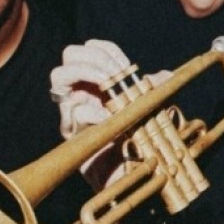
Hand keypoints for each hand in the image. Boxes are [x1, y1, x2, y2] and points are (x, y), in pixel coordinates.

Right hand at [49, 40, 169, 185]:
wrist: (125, 175)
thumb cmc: (136, 139)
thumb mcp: (152, 110)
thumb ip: (156, 91)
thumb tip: (164, 75)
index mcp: (98, 81)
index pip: (92, 48)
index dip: (107, 50)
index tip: (126, 65)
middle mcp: (81, 90)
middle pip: (70, 54)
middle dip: (93, 57)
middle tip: (114, 74)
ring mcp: (72, 109)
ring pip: (59, 76)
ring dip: (85, 73)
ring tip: (106, 85)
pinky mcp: (70, 131)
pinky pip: (73, 112)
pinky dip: (91, 111)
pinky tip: (108, 117)